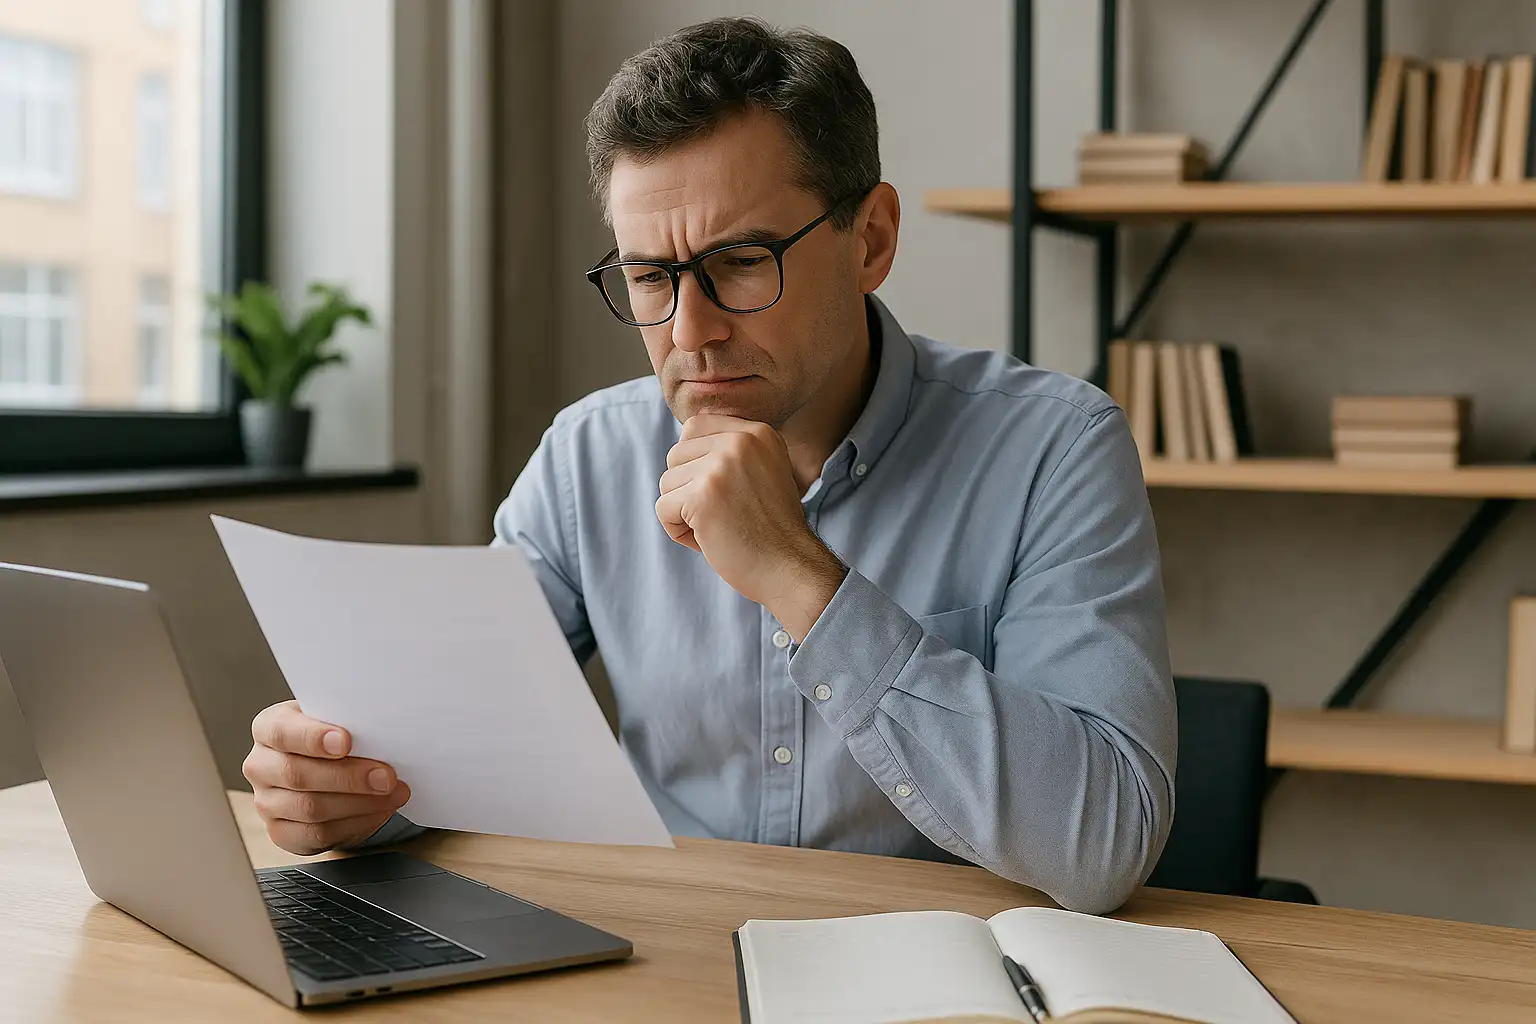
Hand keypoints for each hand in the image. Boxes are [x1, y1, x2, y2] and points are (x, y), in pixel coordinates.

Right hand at [243, 700, 410, 855]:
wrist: (326, 767)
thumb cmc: (332, 736)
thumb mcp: (336, 718)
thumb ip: (346, 720)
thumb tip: (379, 727)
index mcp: (268, 727)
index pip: (282, 732)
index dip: (313, 738)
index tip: (346, 741)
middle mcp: (260, 765)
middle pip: (297, 775)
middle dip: (348, 777)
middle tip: (386, 777)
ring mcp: (267, 802)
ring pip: (309, 808)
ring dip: (359, 803)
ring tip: (393, 794)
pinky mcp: (281, 832)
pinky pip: (317, 834)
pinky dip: (355, 823)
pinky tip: (379, 811)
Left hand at [657, 414, 845, 638]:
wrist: (789, 567)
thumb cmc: (771, 530)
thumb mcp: (764, 472)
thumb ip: (732, 452)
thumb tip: (683, 443)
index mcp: (758, 433)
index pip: (696, 426)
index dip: (693, 460)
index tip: (717, 490)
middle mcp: (741, 441)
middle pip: (676, 454)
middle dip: (686, 488)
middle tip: (718, 514)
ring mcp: (721, 466)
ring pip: (667, 481)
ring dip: (681, 511)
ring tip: (715, 527)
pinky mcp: (702, 494)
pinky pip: (663, 507)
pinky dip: (677, 530)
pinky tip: (706, 540)